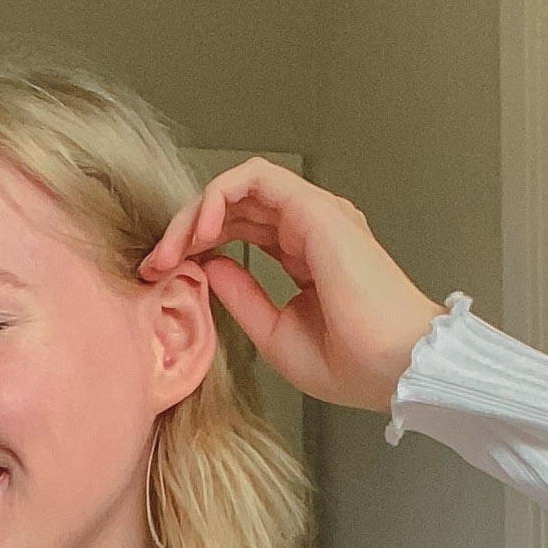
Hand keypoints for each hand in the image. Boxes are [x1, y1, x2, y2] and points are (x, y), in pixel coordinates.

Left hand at [139, 160, 445, 414]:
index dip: (195, 245)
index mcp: (303, 256)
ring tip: (171, 249)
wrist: (392, 369)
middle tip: (154, 263)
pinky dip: (220, 194)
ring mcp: (314, 215)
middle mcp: (310, 228)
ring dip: (196, 212)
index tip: (160, 276)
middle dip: (185, 229)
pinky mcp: (315, 210)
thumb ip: (242, 295)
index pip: (240, 229)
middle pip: (234, 206)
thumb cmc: (349, 363)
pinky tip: (200, 229)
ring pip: (240, 186)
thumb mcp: (274, 333)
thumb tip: (208, 265)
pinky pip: (257, 178)